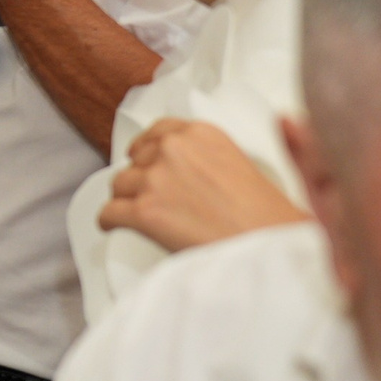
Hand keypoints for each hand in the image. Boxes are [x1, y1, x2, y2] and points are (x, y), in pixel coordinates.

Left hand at [98, 117, 309, 251]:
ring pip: (119, 184)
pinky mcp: (144, 210)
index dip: (151, 152)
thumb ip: (202, 154)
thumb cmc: (266, 216)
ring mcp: (155, 178)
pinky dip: (110, 222)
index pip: (156, 132)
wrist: (273, 248)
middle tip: (157, 199)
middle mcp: (173, 148)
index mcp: (199, 133)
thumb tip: (176, 166)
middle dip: (142, 178)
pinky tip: (116, 226)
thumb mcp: (236, 163)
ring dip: (128, 200)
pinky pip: (108, 213)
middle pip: (135, 160)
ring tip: (145, 216)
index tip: (150, 163)